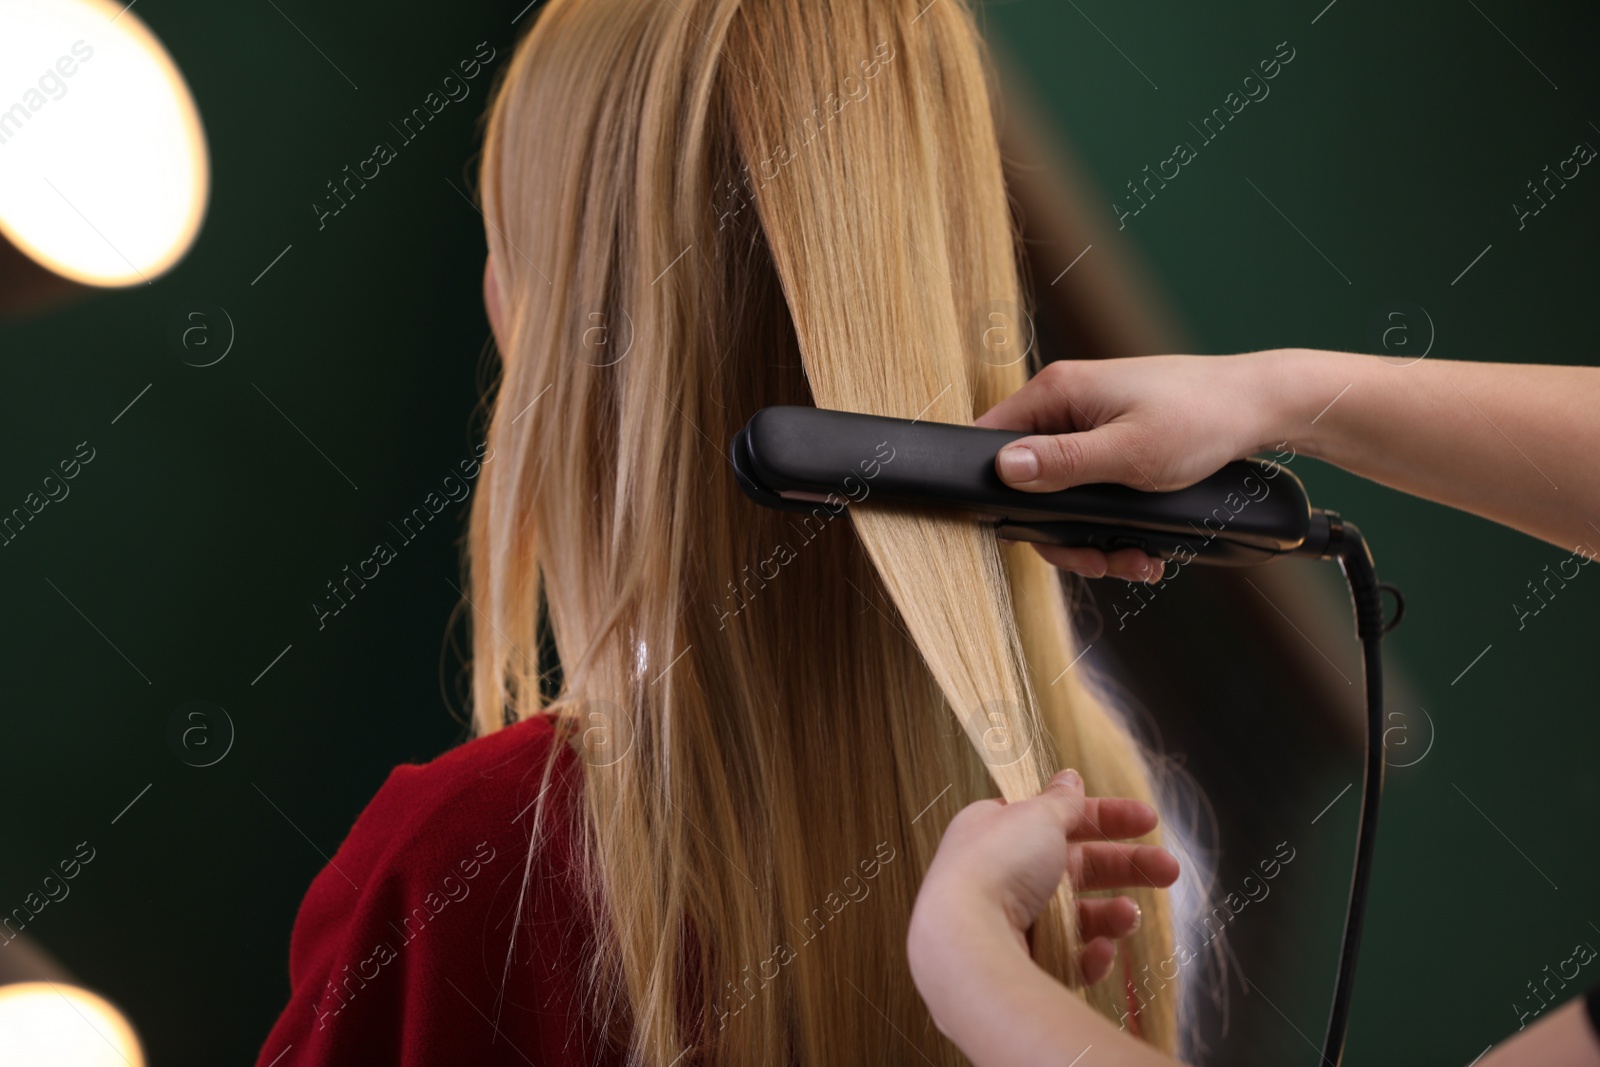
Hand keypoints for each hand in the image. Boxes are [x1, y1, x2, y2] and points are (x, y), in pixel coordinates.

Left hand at [908, 769, 1179, 989]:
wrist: (966, 943)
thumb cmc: (997, 867)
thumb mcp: (1036, 817)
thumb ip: (1060, 801)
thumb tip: (1069, 778)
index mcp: (1000, 831)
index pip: (1060, 819)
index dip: (1105, 818)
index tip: (1148, 820)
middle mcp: (1003, 875)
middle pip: (1077, 868)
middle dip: (1126, 868)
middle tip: (1170, 869)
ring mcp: (1013, 922)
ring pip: (1077, 916)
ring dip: (1111, 915)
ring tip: (1129, 916)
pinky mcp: (1022, 964)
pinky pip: (1068, 958)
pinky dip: (1088, 955)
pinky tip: (1098, 951)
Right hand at [976, 352, 1281, 581]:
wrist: (1261, 407)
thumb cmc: (1201, 419)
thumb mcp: (1128, 453)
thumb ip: (1062, 463)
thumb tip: (1005, 468)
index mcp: (1057, 392)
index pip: (991, 441)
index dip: (1001, 493)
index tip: (1034, 533)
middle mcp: (1066, 403)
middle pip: (1028, 481)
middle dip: (1062, 533)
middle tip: (1098, 560)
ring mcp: (1089, 422)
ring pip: (1063, 494)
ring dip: (1093, 536)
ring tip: (1132, 559)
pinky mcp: (1111, 439)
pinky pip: (1092, 490)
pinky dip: (1112, 523)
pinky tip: (1140, 546)